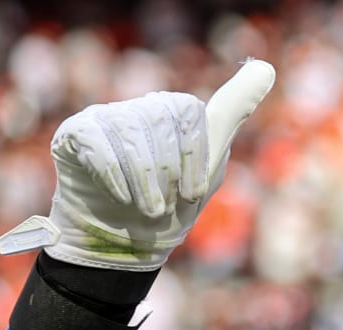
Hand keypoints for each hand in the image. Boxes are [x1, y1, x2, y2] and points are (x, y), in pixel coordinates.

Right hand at [0, 59, 275, 269]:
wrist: (125, 248)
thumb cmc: (170, 210)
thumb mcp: (209, 166)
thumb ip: (233, 113)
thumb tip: (267, 68)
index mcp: (173, 114)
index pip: (187, 110)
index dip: (193, 155)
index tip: (191, 192)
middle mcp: (139, 109)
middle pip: (157, 118)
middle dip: (166, 171)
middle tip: (163, 206)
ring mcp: (106, 118)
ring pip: (128, 129)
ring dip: (142, 180)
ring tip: (145, 208)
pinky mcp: (75, 133)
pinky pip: (96, 139)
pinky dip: (113, 173)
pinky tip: (119, 196)